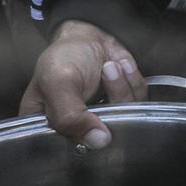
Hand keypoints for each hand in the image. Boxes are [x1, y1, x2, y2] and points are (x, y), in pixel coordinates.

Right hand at [19, 20, 144, 146]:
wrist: (87, 35)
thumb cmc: (64, 57)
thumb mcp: (58, 82)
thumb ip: (70, 115)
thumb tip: (98, 142)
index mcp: (48, 128)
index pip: (65, 150)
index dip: (84, 138)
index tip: (97, 112)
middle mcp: (76, 129)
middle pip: (103, 137)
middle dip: (112, 100)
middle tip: (106, 70)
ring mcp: (102, 118)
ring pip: (126, 115)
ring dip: (122, 84)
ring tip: (109, 65)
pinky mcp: (122, 105)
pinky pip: (138, 101)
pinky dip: (132, 80)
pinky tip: (119, 64)